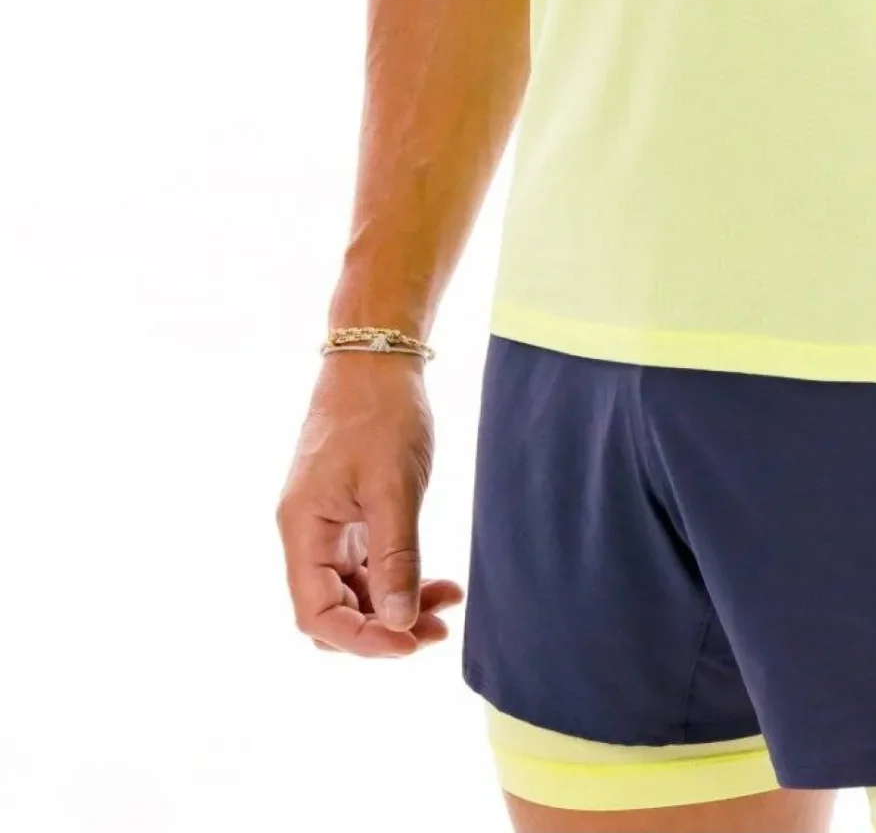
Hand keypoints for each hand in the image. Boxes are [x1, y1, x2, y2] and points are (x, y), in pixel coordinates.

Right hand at [275, 353, 465, 655]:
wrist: (376, 355)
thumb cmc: (380, 412)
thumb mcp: (394, 486)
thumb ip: (396, 557)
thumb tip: (398, 623)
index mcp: (303, 530)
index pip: (317, 615)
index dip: (362, 640)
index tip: (411, 642)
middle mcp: (308, 534)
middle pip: (333, 612)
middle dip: (382, 630)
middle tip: (437, 632)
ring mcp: (328, 525)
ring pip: (355, 591)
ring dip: (396, 606)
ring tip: (449, 606)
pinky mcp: (350, 514)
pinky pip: (368, 565)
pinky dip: (399, 578)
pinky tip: (439, 582)